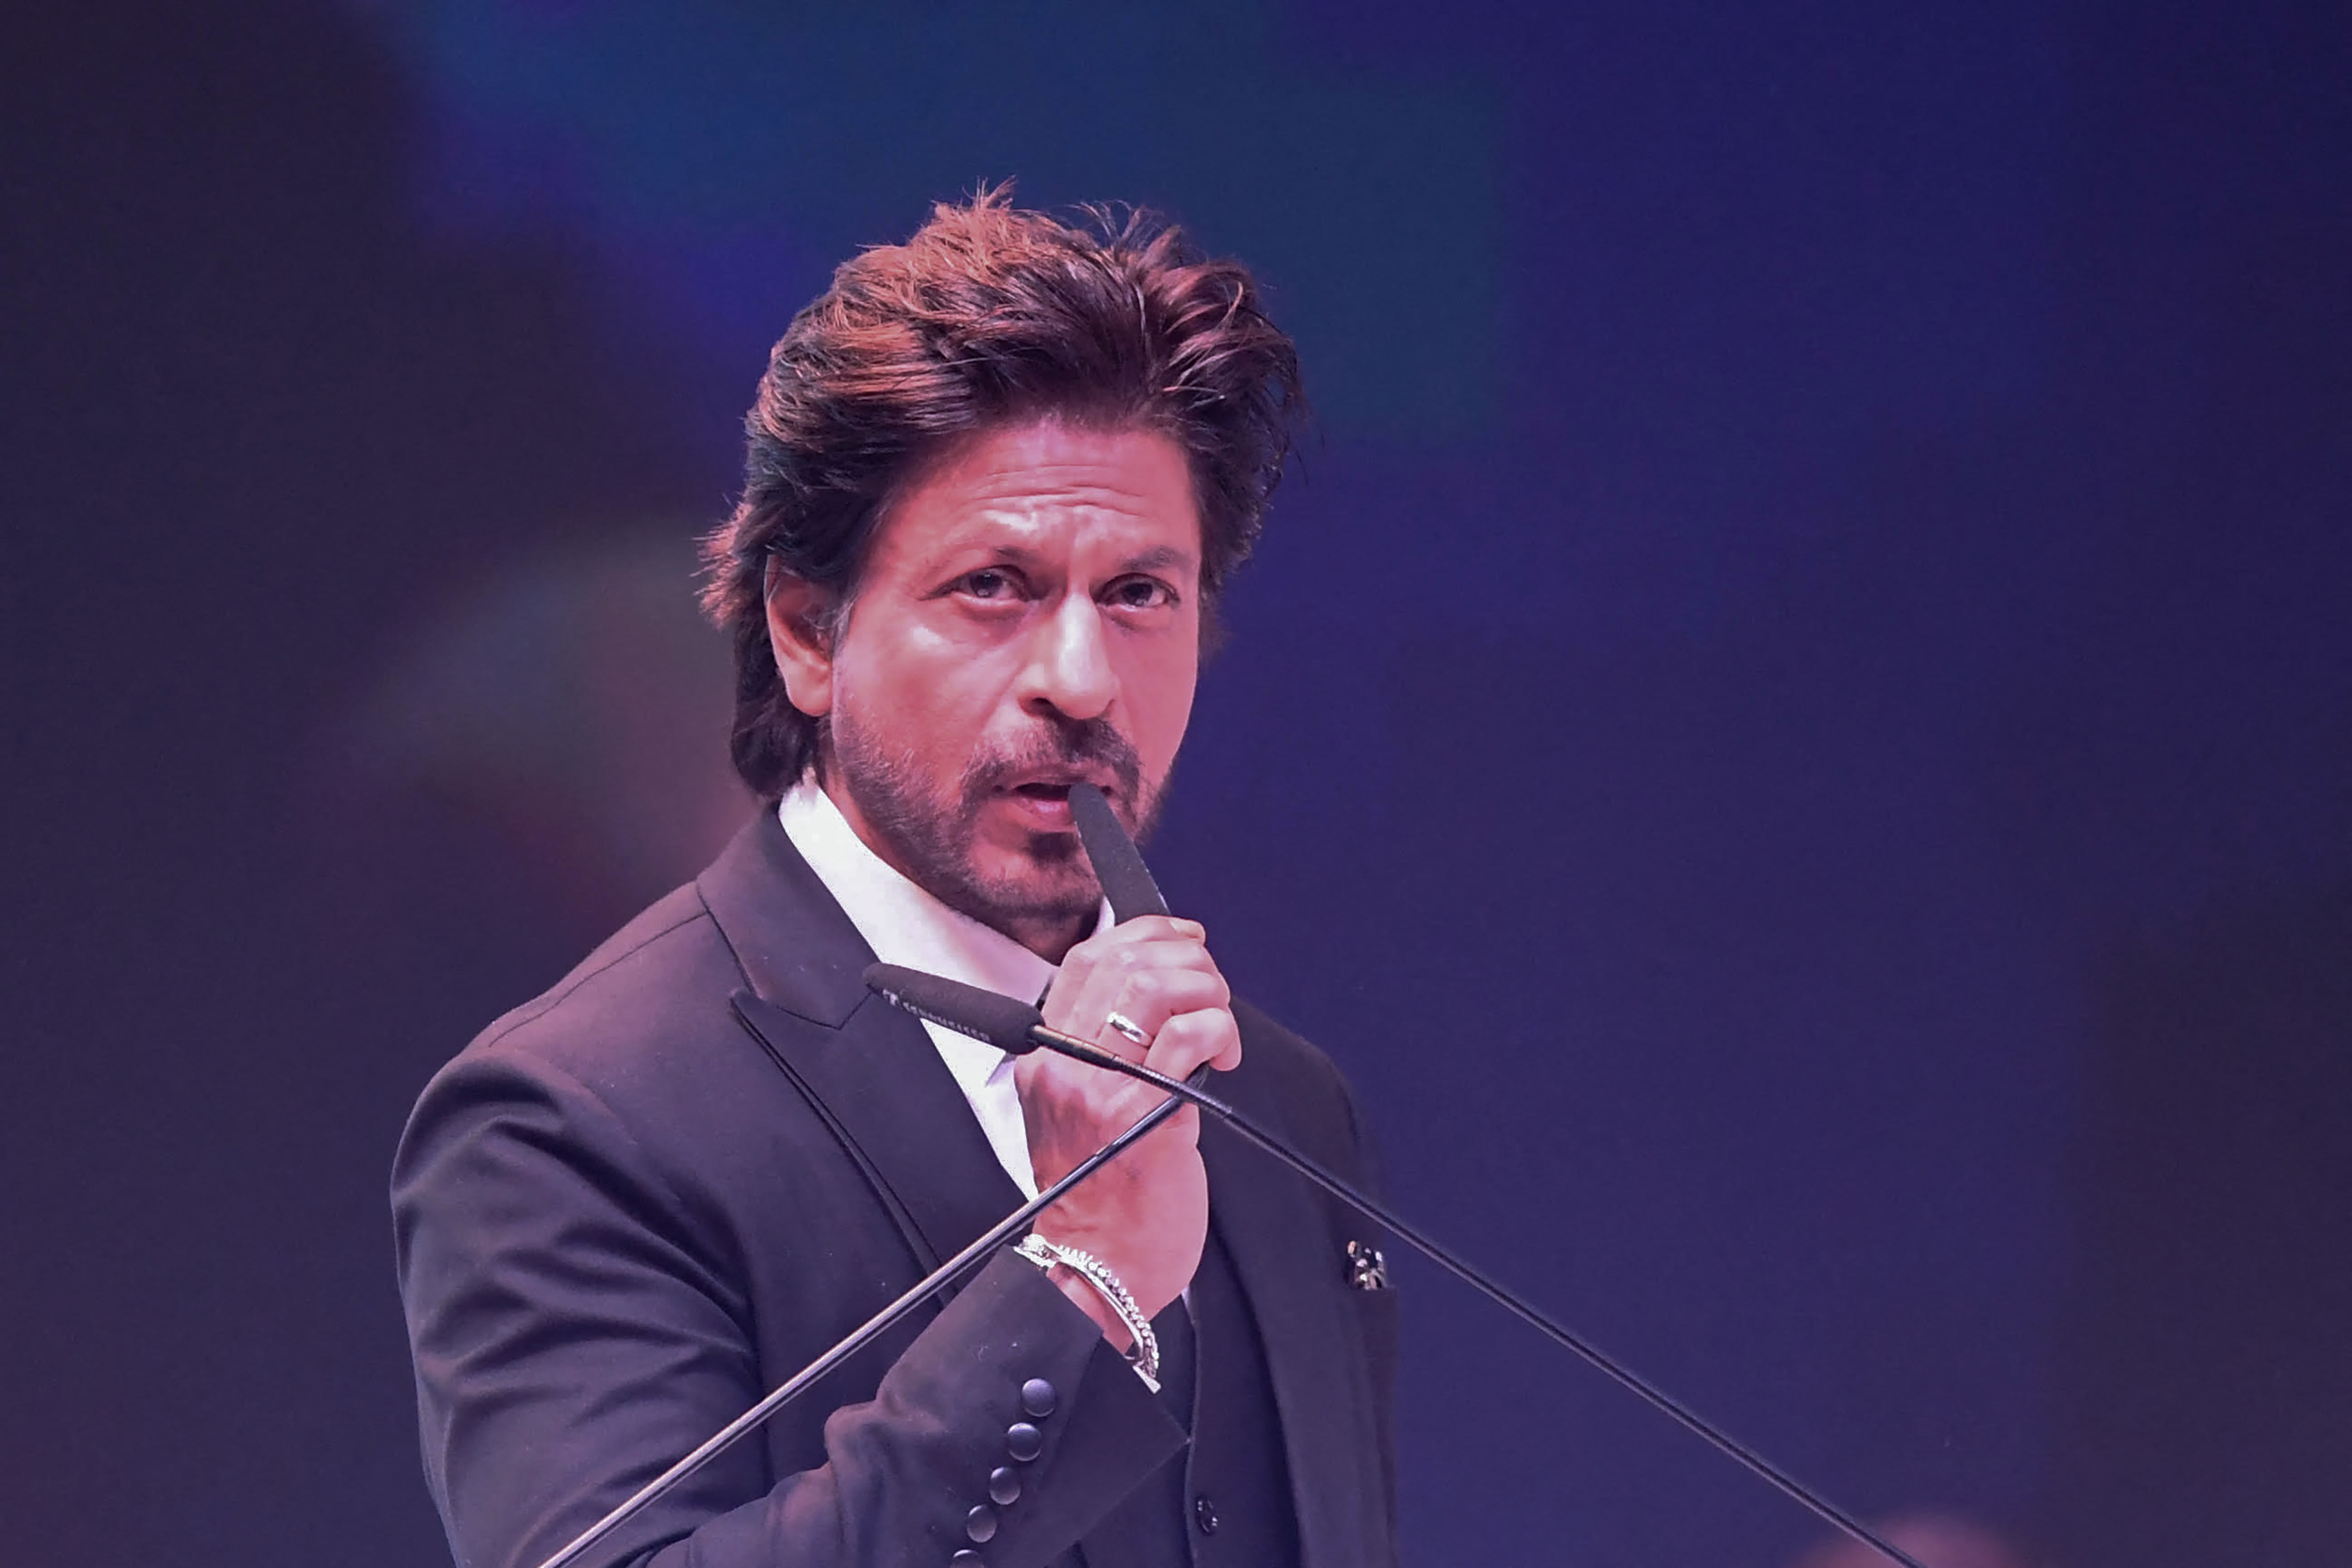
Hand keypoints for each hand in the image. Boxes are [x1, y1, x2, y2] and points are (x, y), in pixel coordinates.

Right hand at [1018, 915, 1241, 1333]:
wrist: (1094, 1271)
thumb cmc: (1100, 1198)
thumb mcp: (1082, 1113)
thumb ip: (1105, 1054)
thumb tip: (1162, 996)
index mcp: (1047, 1058)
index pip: (1089, 960)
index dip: (1145, 932)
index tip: (1184, 938)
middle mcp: (1065, 1067)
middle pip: (1127, 962)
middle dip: (1188, 960)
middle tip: (1213, 991)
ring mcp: (1101, 1091)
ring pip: (1157, 987)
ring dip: (1207, 991)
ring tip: (1220, 1026)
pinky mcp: (1145, 1118)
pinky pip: (1189, 1037)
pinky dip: (1219, 1030)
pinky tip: (1224, 1056)